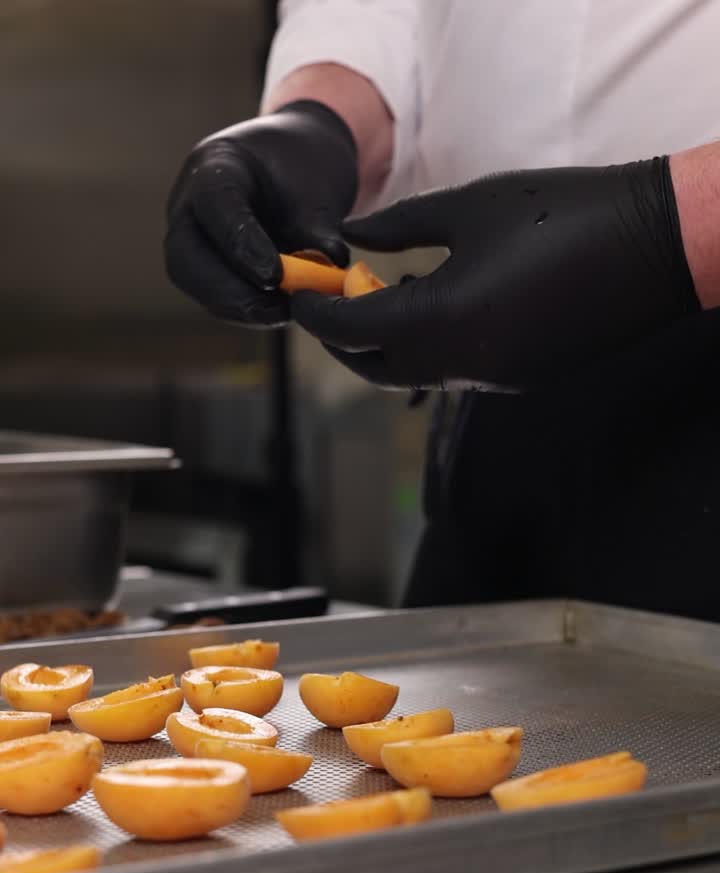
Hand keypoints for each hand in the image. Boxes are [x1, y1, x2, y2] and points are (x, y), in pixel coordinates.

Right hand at [165, 101, 356, 326]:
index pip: (215, 203)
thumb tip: (331, 261)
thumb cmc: (304, 172)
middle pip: (185, 255)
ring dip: (239, 307)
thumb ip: (319, 225)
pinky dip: (246, 311)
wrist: (293, 171)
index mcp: (216, 166)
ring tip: (285, 313)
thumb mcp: (318, 188)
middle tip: (277, 312)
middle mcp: (189, 205)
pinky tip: (280, 313)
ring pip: (195, 283)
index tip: (273, 278)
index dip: (241, 244)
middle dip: (229, 292)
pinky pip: (213, 297)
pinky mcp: (201, 270)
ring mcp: (189, 239)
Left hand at [290, 158, 698, 389]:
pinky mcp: (517, 380)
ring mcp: (491, 380)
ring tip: (378, 296)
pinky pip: (453, 372)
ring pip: (414, 374)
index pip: (350, 331)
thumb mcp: (469, 208)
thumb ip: (401, 225)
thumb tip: (351, 233)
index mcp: (439, 319)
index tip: (298, 290)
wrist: (648, 249)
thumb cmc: (559, 213)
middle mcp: (460, 364)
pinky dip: (428, 347)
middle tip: (327, 302)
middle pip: (375, 368)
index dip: (316, 312)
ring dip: (386, 344)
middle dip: (342, 339)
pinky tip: (434, 305)